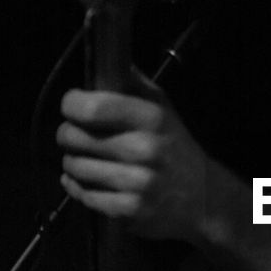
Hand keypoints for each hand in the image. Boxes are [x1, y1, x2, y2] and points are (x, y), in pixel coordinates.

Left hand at [57, 72, 208, 241]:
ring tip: (86, 160)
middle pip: (73, 137)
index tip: (73, 107)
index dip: (71, 105)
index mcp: (150, 118)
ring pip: (73, 167)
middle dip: (67, 135)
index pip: (90, 108)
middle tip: (77, 137)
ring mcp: (136, 182)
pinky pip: (83, 195)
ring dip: (72, 162)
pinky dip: (78, 188)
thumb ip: (134, 84)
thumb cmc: (175, 148)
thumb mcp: (163, 109)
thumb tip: (106, 60)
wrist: (203, 198)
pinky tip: (88, 182)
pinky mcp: (129, 210)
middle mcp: (143, 149)